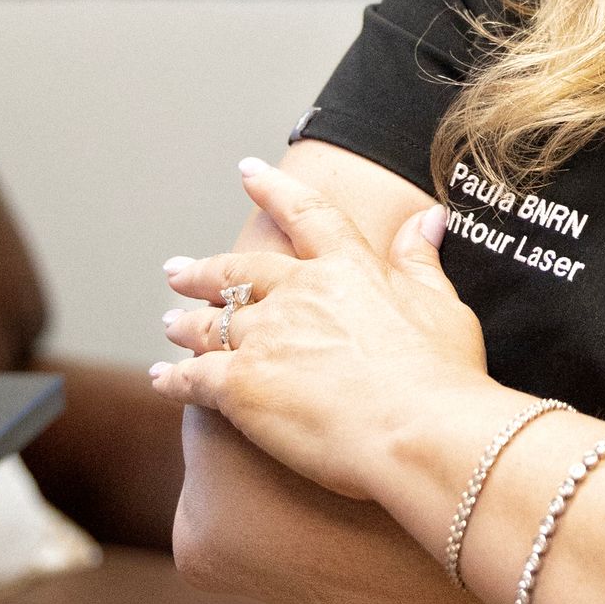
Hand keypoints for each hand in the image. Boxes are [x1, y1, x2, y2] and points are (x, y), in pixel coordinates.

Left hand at [152, 158, 487, 498]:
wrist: (417, 430)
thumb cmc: (441, 375)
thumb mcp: (442, 307)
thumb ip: (421, 262)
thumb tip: (427, 219)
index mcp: (348, 268)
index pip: (304, 215)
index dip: (274, 190)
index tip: (247, 172)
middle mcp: (299, 293)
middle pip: (239, 273)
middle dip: (205, 272)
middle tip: (178, 271)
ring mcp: (266, 337)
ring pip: (211, 324)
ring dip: (187, 323)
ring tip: (170, 324)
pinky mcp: (242, 386)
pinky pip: (194, 378)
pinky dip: (175, 378)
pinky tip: (162, 379)